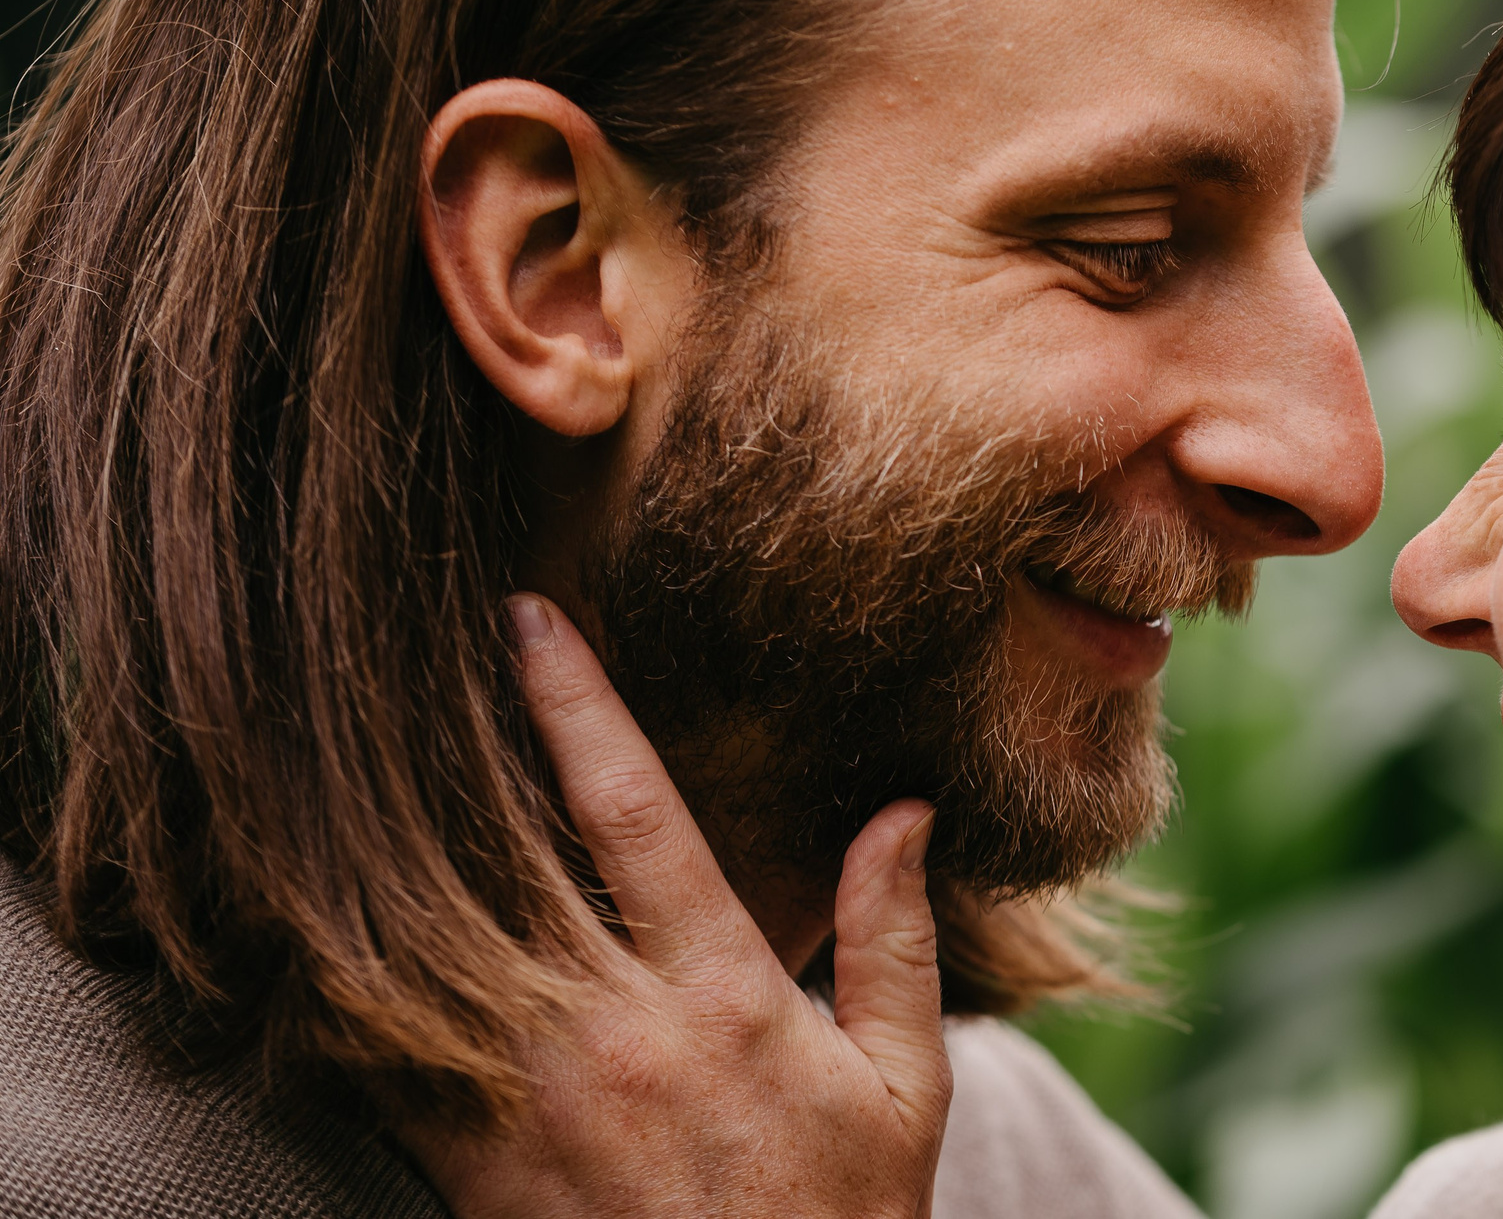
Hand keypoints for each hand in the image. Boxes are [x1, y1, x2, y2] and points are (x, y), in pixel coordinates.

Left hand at [396, 594, 949, 1218]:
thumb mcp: (904, 1081)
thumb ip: (895, 939)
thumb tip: (903, 810)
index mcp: (721, 994)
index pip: (632, 812)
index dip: (574, 704)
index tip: (525, 619)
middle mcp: (612, 1036)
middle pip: (498, 857)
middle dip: (443, 752)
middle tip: (393, 665)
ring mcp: (527, 1110)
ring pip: (425, 950)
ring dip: (381, 856)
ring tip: (337, 771)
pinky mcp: (472, 1177)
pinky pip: (381, 1069)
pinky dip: (345, 994)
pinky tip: (318, 930)